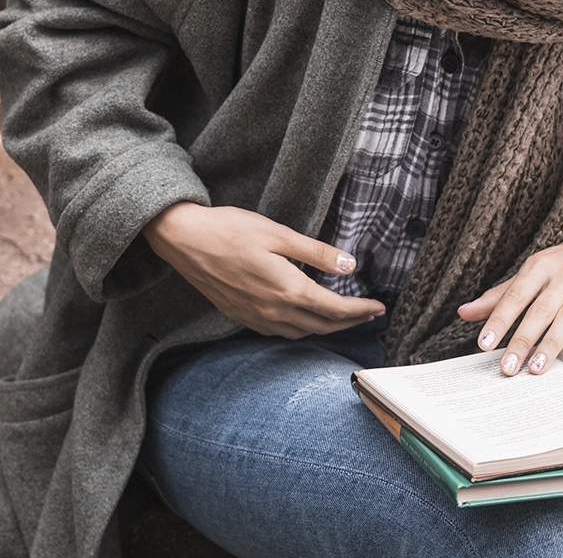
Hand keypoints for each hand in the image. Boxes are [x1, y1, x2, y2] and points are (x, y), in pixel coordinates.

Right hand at [143, 201, 385, 337]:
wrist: (184, 240)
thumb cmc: (230, 230)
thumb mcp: (278, 233)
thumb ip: (316, 252)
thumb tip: (350, 265)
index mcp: (287, 289)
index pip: (335, 308)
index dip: (360, 310)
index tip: (378, 307)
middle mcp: (273, 310)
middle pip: (322, 325)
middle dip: (349, 323)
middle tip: (368, 314)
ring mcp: (255, 317)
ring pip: (301, 332)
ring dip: (325, 328)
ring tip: (342, 317)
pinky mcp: (241, 316)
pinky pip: (279, 331)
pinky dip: (299, 328)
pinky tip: (303, 317)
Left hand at [456, 206, 562, 375]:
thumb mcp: (533, 271)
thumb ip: (501, 295)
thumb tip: (465, 312)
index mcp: (541, 266)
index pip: (516, 296)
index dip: (499, 320)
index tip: (484, 344)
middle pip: (542, 309)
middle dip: (523, 339)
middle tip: (508, 367)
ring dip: (553, 343)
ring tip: (536, 367)